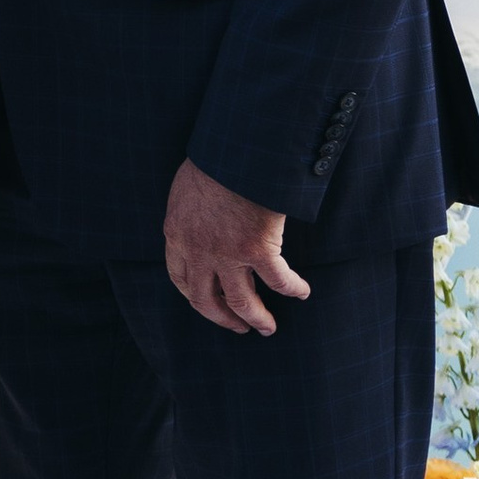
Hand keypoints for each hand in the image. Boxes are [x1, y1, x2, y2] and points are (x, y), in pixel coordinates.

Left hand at [162, 158, 306, 337]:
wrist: (234, 150)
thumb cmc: (214, 160)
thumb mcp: (186, 191)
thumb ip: (191, 214)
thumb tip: (202, 222)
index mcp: (177, 234)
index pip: (180, 277)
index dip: (195, 295)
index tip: (207, 304)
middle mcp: (198, 250)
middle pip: (205, 299)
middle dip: (222, 318)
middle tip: (238, 328)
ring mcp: (227, 252)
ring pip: (241, 301)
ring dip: (256, 318)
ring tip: (267, 328)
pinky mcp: (258, 248)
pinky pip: (278, 280)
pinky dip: (292, 289)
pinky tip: (302, 292)